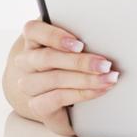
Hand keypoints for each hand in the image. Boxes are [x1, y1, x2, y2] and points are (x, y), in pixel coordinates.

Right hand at [9, 20, 117, 135]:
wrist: (64, 104)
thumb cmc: (73, 68)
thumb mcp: (77, 51)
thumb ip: (82, 42)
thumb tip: (108, 40)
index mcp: (35, 42)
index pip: (33, 30)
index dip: (54, 36)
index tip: (80, 44)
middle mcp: (27, 62)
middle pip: (46, 58)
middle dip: (80, 61)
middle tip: (105, 64)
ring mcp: (29, 84)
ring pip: (54, 78)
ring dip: (86, 79)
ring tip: (108, 78)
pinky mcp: (36, 105)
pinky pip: (56, 98)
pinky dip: (81, 93)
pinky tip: (99, 90)